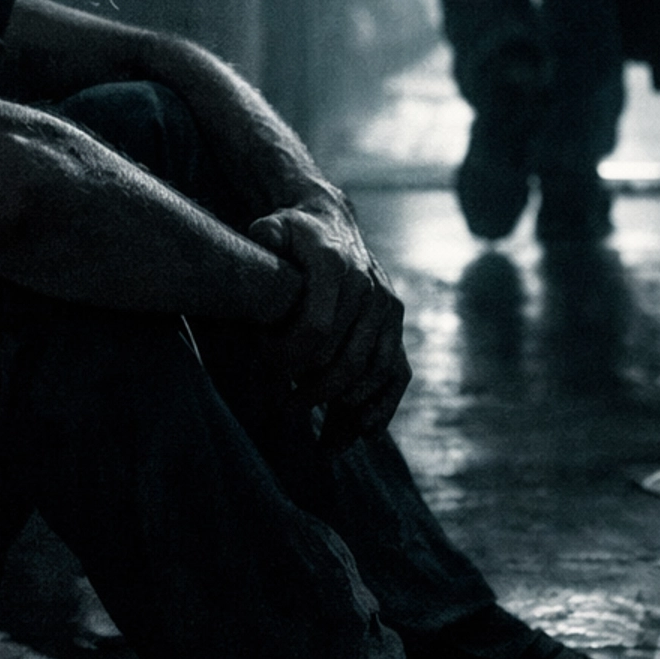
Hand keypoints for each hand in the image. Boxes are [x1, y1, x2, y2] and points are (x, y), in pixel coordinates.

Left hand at [250, 199, 409, 448]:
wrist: (334, 223)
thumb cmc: (295, 234)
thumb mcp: (275, 226)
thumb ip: (265, 235)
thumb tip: (262, 239)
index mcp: (335, 265)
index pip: (316, 327)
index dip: (288, 356)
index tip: (266, 366)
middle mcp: (369, 286)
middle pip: (346, 359)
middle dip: (313, 391)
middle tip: (285, 408)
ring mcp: (388, 307)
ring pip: (374, 372)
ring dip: (346, 408)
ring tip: (320, 436)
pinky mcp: (397, 323)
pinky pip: (397, 373)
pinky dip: (383, 406)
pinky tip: (362, 432)